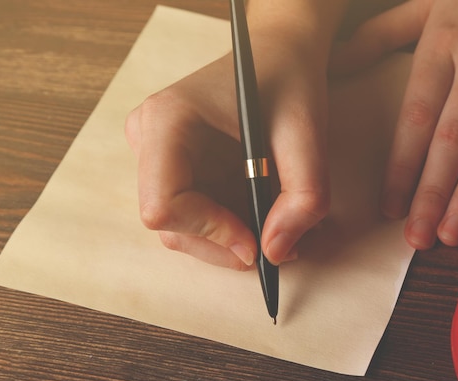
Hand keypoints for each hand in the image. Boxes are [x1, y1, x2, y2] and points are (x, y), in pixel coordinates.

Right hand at [125, 32, 330, 269]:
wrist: (279, 53)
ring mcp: (157, 153)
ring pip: (182, 227)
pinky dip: (229, 226)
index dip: (209, 232)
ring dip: (230, 239)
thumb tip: (275, 252)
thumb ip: (303, 196)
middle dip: (225, 244)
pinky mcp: (173, 164)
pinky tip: (263, 212)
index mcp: (167, 120)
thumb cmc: (288, 79)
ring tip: (278, 226)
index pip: (163, 205)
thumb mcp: (308, 133)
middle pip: (172, 225)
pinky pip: (193, 214)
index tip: (256, 242)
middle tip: (277, 246)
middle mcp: (149, 138)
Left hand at [331, 0, 457, 248]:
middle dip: (433, 195)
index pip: (417, 117)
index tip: (390, 207)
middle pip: (453, 140)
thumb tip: (334, 63)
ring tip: (451, 234)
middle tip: (418, 237)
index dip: (403, 167)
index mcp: (443, 45)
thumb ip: (381, 35)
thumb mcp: (427, 5)